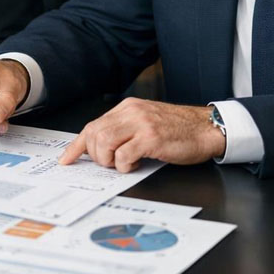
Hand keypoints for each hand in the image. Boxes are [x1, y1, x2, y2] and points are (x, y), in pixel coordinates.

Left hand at [59, 98, 224, 172]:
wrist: (206, 128)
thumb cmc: (178, 130)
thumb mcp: (146, 123)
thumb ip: (125, 130)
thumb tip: (101, 148)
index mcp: (128, 108)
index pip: (93, 125)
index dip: (77, 145)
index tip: (66, 159)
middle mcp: (131, 112)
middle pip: (94, 134)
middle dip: (95, 155)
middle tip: (108, 163)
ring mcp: (141, 124)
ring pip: (103, 142)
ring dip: (108, 160)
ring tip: (122, 164)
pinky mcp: (151, 138)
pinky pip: (123, 155)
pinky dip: (124, 165)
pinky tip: (135, 164)